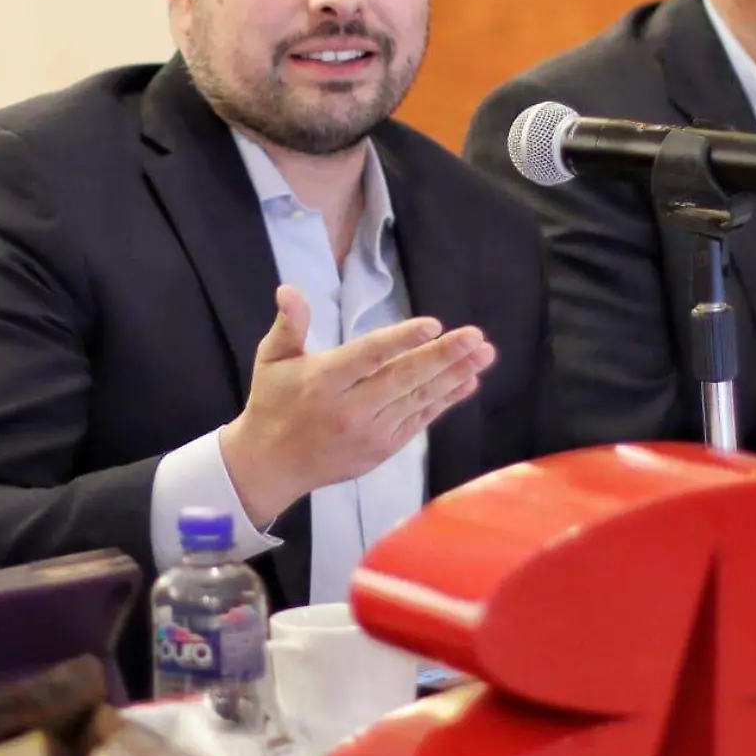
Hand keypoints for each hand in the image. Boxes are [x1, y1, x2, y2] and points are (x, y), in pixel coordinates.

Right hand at [222, 285, 495, 524]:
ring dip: (454, 376)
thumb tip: (289, 289)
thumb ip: (289, 323)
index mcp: (323, 382)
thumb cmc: (273, 402)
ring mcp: (369, 433)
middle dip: (443, 356)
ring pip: (418, 400)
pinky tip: (467, 381)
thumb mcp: (272, 359)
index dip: (402, 340)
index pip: (368, 356)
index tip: (433, 324)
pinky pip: (419, 420)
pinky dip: (445, 401)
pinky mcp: (382, 449)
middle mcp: (349, 409)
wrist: (271, 466)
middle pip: (403, 379)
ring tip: (484, 354)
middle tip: (475, 336)